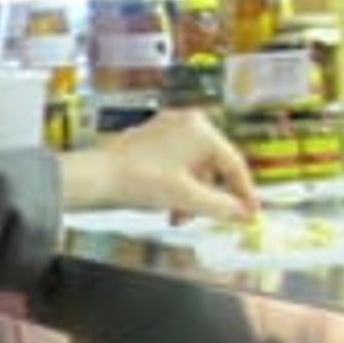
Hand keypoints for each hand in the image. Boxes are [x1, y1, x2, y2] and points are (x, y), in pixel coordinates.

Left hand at [58, 108, 258, 222]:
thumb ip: (221, 207)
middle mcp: (185, 122)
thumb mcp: (186, 198)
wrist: (92, 176)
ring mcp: (165, 129)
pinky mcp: (148, 140)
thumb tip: (244, 214)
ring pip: (192, 168)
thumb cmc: (139, 181)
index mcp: (200, 129)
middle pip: (212, 166)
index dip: (244, 193)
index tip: (251, 215)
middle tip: (207, 219)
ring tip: (178, 219)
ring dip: (190, 196)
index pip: (234, 164)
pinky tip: (167, 206)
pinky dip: (175, 186)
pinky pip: (174, 165)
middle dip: (209, 198)